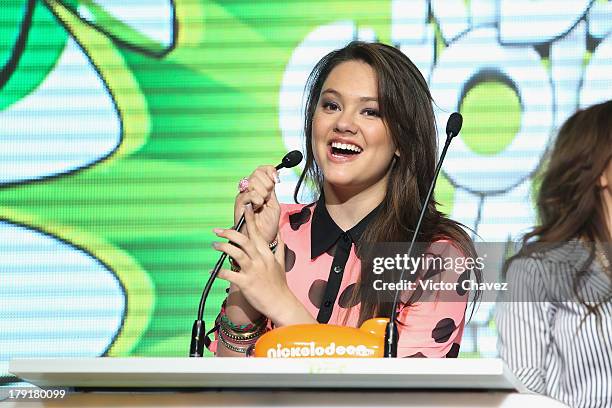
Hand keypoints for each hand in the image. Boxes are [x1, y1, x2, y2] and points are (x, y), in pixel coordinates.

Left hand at [213, 203, 291, 323]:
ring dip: (223, 248)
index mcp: (267, 254)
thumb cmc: (280, 285)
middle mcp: (260, 260)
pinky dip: (219, 272)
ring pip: (236, 254)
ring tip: (214, 245)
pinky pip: (229, 274)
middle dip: (229, 232)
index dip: (250, 220)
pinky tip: (212, 270)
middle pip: (244, 240)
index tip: (244, 208)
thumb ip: (279, 248)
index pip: (257, 233)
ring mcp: (253, 271)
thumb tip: (279, 235)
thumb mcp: (281, 263)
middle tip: (217, 230)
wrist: (281, 303)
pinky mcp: (246, 283)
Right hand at [234, 165, 279, 244]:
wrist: (261, 238)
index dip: (270, 170)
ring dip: (263, 193)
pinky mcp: (239, 202)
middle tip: (268, 197)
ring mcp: (244, 195)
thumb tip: (274, 175)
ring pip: (253, 181)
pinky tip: (257, 207)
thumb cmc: (268, 224)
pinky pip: (250, 193)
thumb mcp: (274, 203)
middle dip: (267, 184)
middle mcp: (250, 189)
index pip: (262, 169)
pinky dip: (257, 200)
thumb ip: (272, 190)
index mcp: (259, 187)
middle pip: (257, 173)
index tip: (276, 180)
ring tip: (261, 204)